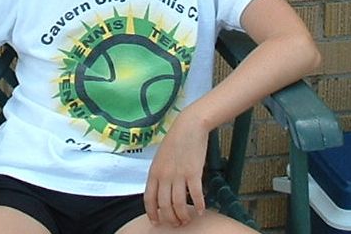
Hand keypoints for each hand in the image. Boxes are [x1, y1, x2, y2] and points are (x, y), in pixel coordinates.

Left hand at [144, 109, 207, 226]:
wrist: (189, 125)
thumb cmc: (175, 140)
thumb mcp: (161, 157)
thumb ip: (159, 174)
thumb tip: (161, 192)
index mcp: (154, 171)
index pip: (149, 199)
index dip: (152, 213)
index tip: (156, 222)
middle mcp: (164, 175)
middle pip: (164, 206)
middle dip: (170, 219)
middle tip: (177, 223)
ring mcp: (178, 174)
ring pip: (179, 204)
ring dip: (183, 216)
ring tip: (188, 219)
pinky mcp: (193, 172)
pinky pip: (196, 195)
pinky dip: (199, 205)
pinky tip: (201, 210)